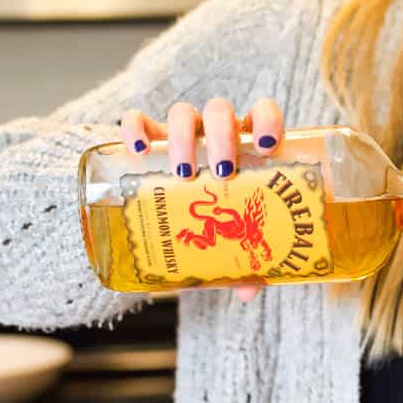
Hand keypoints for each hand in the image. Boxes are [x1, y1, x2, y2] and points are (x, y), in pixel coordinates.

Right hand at [120, 97, 284, 302]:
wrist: (182, 216)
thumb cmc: (218, 224)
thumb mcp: (234, 239)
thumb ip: (245, 258)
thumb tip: (247, 290)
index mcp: (245, 144)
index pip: (261, 112)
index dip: (267, 121)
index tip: (266, 147)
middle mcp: (215, 131)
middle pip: (219, 112)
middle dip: (222, 137)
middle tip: (222, 172)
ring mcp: (181, 132)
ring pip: (182, 113)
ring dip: (184, 137)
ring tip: (184, 173)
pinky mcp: (148, 139)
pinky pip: (137, 120)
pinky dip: (136, 128)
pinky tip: (140, 149)